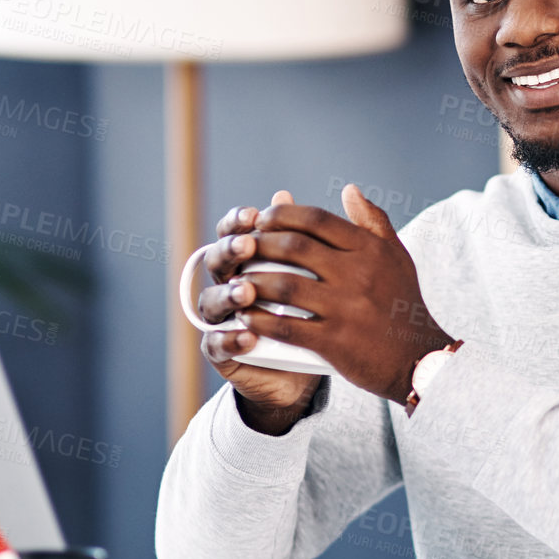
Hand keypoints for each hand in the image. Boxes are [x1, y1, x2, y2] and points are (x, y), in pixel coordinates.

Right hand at [196, 190, 321, 435]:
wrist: (315, 367)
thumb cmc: (324, 312)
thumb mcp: (336, 273)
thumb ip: (337, 236)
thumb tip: (348, 190)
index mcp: (252, 260)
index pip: (236, 233)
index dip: (239, 222)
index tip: (255, 215)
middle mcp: (233, 285)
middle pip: (216, 261)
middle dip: (230, 251)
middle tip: (247, 247)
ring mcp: (226, 320)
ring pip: (211, 301)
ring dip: (227, 294)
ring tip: (247, 291)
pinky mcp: (225, 353)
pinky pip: (216, 345)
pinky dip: (229, 339)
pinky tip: (247, 334)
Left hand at [236, 184, 453, 405]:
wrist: (418, 359)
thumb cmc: (403, 303)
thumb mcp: (397, 256)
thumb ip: (373, 221)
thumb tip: (350, 189)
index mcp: (370, 250)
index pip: (317, 219)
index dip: (283, 215)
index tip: (261, 219)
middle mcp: (358, 274)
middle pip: (295, 247)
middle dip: (260, 244)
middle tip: (241, 248)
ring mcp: (346, 308)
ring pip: (285, 285)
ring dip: (254, 281)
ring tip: (237, 282)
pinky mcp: (335, 342)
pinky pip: (287, 326)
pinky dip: (261, 320)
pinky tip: (246, 316)